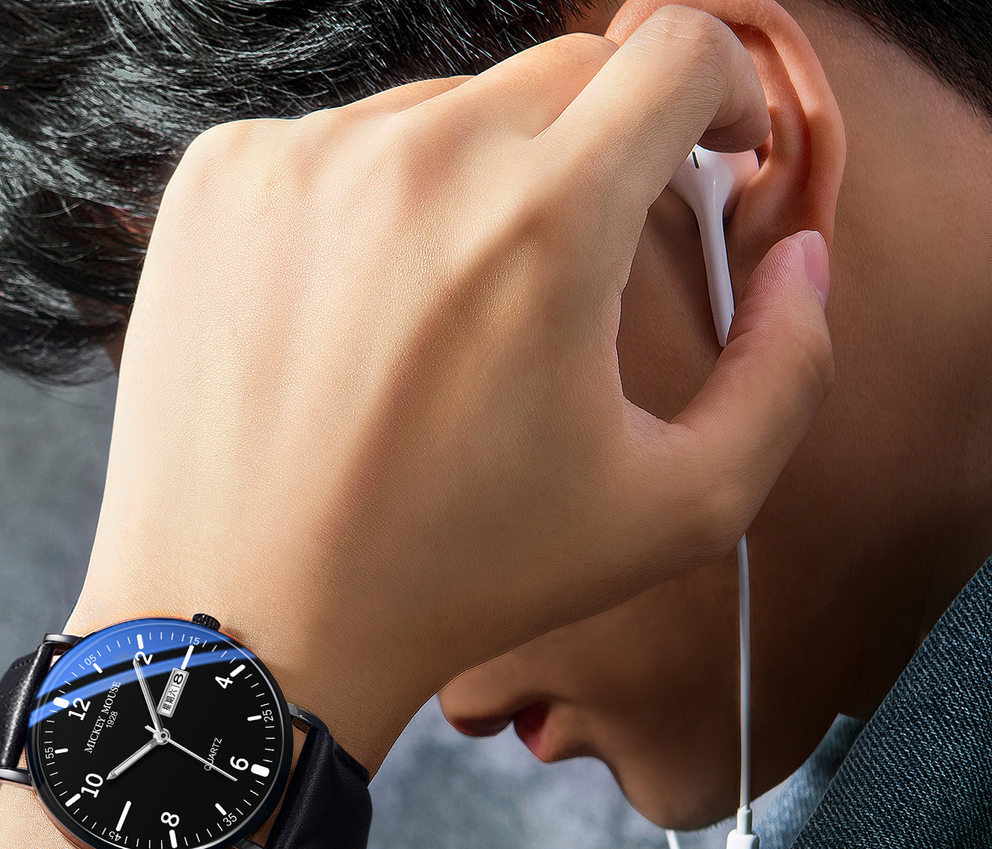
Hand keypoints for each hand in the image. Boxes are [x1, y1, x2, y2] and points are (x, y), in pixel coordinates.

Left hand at [68, 2, 832, 773]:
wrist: (255, 623)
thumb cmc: (457, 579)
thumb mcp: (673, 511)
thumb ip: (783, 371)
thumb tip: (797, 259)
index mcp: (547, 220)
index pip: (679, 50)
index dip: (721, 95)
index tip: (708, 154)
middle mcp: (419, 159)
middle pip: (559, 78)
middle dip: (594, 156)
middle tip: (568, 275)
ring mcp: (302, 162)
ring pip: (439, 116)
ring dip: (470, 190)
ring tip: (440, 328)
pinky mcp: (219, 184)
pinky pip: (331, 151)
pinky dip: (361, 212)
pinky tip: (350, 323)